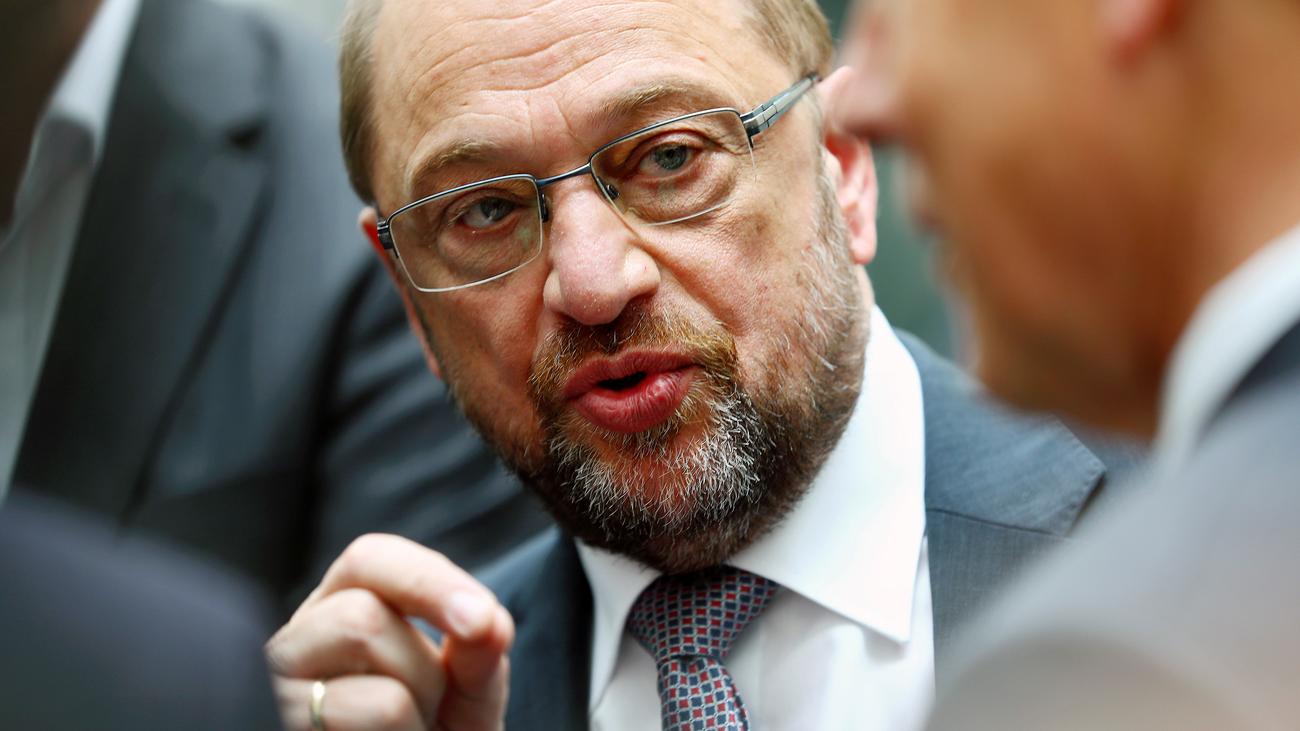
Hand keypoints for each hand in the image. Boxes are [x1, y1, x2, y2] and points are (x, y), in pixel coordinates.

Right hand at [266, 534, 513, 729]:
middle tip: (428, 714)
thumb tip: (491, 622)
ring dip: (413, 712)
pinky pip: (357, 715)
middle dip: (424, 670)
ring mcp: (275, 695)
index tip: (485, 621)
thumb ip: (480, 660)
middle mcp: (295, 647)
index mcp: (339, 613)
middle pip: (363, 616)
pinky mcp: (274, 722)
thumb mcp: (463, 701)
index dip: (429, 581)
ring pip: (365, 677)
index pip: (370, 560)